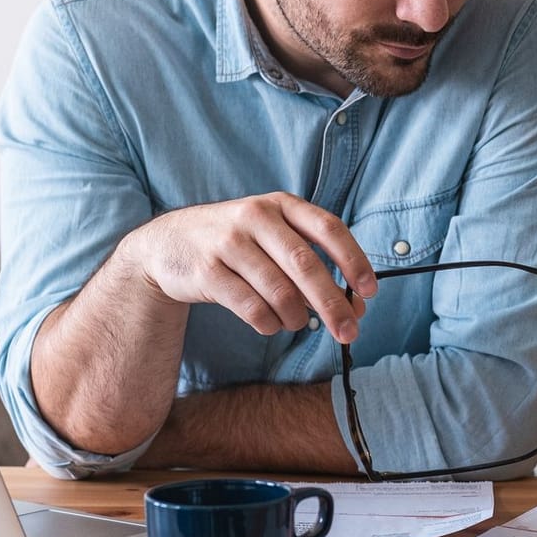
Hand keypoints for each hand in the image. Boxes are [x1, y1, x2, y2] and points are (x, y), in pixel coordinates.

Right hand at [119, 192, 378, 340]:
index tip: (370, 290)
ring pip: (279, 291)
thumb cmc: (235, 243)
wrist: (166, 244)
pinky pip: (250, 307)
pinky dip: (268, 323)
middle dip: (333, 303)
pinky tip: (270, 324)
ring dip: (297, 317)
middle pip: (306, 265)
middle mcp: (256, 217)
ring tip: (298, 323)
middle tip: (350, 332)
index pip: (328, 228)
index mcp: (280, 204)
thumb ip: (311, 262)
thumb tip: (355, 305)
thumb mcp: (271, 235)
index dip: (354, 260)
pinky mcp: (206, 272)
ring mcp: (228, 243)